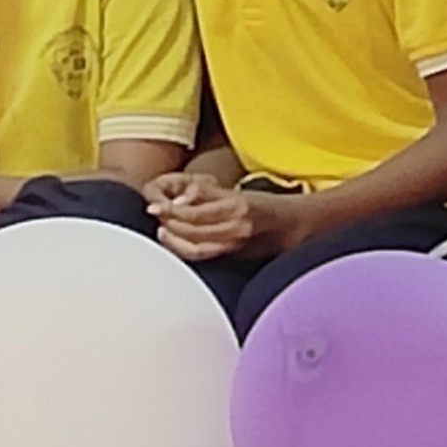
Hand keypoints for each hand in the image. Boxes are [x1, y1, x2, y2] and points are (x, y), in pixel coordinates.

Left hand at [143, 171, 275, 262]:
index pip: (197, 211)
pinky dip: (185, 250)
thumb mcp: (238, 192)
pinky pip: (204, 254)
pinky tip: (175, 243)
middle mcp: (236, 225)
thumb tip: (181, 198)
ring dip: (175, 239)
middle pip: (193, 229)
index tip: (156, 205)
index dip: (173, 210)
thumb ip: (209, 194)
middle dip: (170, 223)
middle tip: (155, 214)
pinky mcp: (235, 253)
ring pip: (197, 245)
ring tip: (162, 230)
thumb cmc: (263, 206)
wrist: (292, 227)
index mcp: (236, 205)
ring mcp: (236, 242)